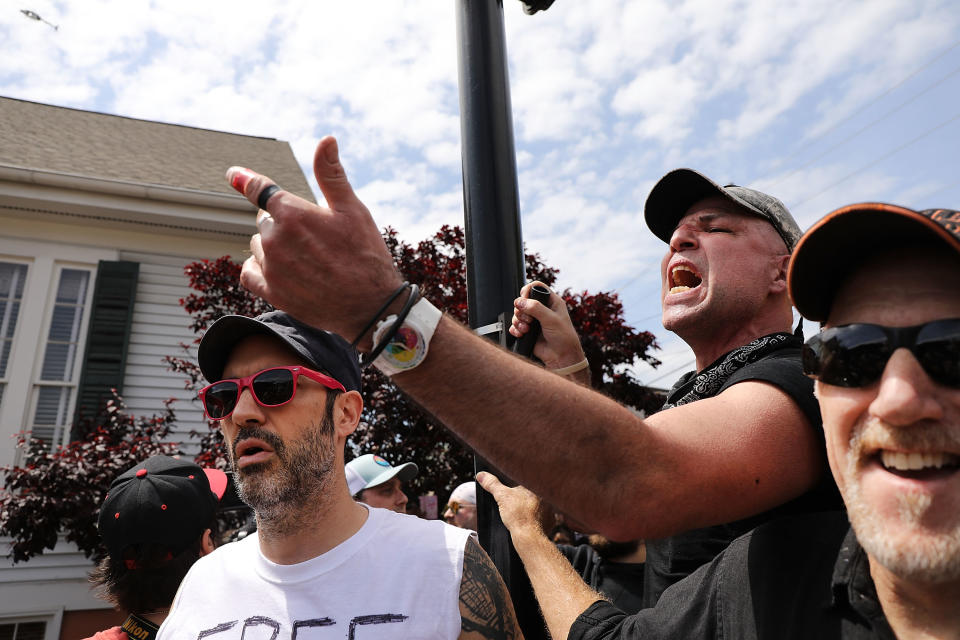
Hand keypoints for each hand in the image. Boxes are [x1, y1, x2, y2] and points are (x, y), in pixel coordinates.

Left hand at [226, 136, 403, 348]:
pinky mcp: (271, 292)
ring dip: (274, 247)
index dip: (245, 179)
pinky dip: (259, 269)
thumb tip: (326, 139)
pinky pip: (249, 273)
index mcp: (293, 213)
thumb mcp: (353, 209)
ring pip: (258, 246)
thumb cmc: (366, 254)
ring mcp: (271, 267)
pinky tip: (278, 270)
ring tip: (306, 258)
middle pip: (265, 220)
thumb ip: (331, 174)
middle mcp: (275, 239)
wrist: (371, 306)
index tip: (233, 174)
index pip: (259, 189)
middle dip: (283, 223)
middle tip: (314, 237)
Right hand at [476, 471, 548, 535]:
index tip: (512, 491)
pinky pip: (542, 519)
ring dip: (531, 509)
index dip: (518, 486)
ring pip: (538, 506)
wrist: (528, 536)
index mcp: (536, 487)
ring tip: (520, 514)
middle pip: (533, 494)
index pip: (527, 482)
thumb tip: (481, 475)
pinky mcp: (550, 522)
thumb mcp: (501, 496)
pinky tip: (527, 523)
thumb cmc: (517, 515)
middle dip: (524, 498)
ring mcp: (549, 510)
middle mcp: (546, 497)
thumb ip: (492, 484)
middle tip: (515, 504)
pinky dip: (535, 520)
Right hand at [509, 282, 586, 371]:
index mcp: (551, 302)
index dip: (527, 291)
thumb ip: (535, 308)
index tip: (524, 299)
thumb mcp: (551, 319)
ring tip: (526, 329)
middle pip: (522, 301)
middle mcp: (542, 309)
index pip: (536, 287)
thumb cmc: (564, 338)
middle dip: (521, 310)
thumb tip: (520, 301)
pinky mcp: (528, 331)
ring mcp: (534, 320)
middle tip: (528, 319)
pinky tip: (522, 334)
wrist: (562, 357)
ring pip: (517, 313)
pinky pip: (515, 326)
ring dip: (518, 321)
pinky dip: (515, 329)